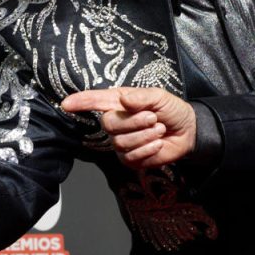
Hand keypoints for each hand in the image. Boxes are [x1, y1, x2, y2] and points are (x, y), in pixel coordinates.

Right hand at [61, 86, 197, 167]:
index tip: (66, 104)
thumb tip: (124, 100)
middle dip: (133, 122)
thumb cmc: (171, 110)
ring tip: (159, 131)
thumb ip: (141, 97)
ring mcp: (121, 141)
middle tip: (153, 119)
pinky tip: (158, 144)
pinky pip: (130, 156)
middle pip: (108, 124)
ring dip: (145, 136)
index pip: (95, 100)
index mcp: (120, 102)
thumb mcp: (159, 96)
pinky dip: (147, 150)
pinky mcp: (129, 158)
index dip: (81, 102)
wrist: (188, 131)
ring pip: (120, 142)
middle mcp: (116, 121)